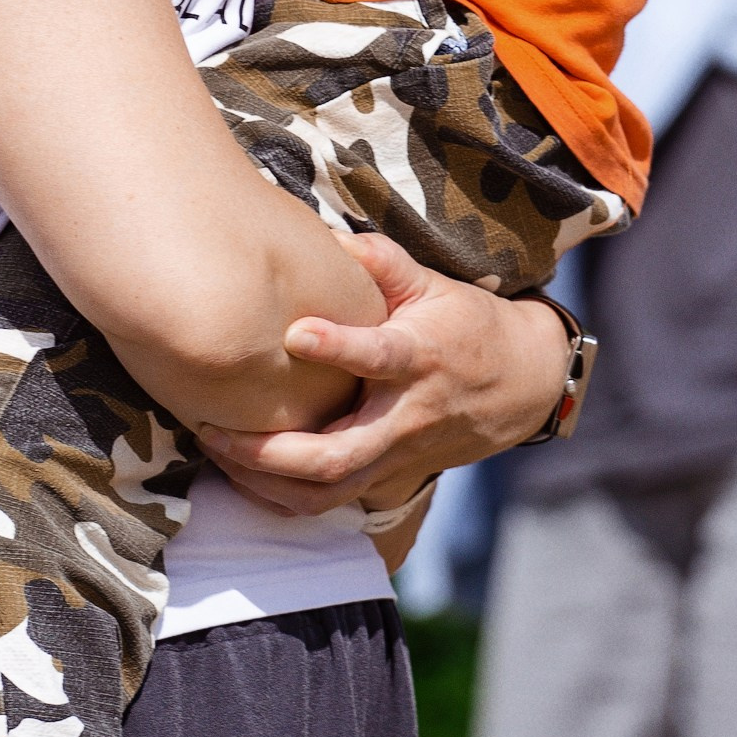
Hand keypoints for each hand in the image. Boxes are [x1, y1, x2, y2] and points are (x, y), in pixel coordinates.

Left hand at [195, 237, 573, 517]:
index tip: (293, 332)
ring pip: (328, 490)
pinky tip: (240, 474)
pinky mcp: (389, 476)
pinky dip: (282, 497)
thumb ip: (382, 262)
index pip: (379, 357)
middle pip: (339, 453)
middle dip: (272, 450)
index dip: (339, 347)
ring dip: (266, 482)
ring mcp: (397, 454)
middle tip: (214, 429)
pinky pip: (330, 501)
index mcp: (420, 358)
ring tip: (217, 452)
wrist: (521, 385)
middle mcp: (406, 415)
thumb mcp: (434, 285)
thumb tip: (329, 235)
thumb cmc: (467, 326)